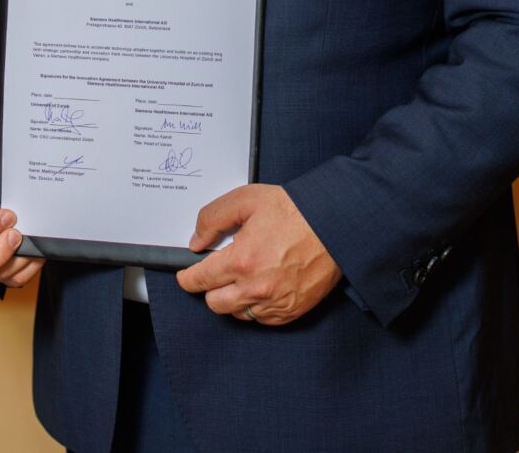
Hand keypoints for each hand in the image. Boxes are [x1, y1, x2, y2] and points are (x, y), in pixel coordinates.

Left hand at [175, 183, 340, 325]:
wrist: (333, 224)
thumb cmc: (294, 211)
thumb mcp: (247, 199)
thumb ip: (213, 218)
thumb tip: (196, 241)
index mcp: (242, 260)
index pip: (200, 280)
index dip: (187, 278)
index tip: (185, 277)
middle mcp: (256, 288)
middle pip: (215, 303)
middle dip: (210, 288)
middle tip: (217, 274)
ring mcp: (275, 303)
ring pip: (238, 314)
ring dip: (233, 299)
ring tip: (242, 278)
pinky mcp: (291, 311)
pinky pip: (261, 319)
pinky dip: (256, 307)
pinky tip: (260, 287)